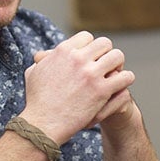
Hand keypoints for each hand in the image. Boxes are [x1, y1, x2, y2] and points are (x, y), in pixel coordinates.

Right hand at [20, 31, 134, 144]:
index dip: (90, 46)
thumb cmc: (36, 100)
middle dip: (106, 53)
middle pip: (104, 43)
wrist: (43, 123)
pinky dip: (125, 80)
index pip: (87, 37)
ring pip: (118, 57)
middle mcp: (78, 58)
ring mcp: (91, 74)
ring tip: (115, 74)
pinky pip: (125, 77)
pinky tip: (120, 86)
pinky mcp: (101, 91)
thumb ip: (42, 60)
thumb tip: (41, 55)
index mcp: (63, 51)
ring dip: (117, 65)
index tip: (90, 57)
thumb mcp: (33, 73)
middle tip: (105, 65)